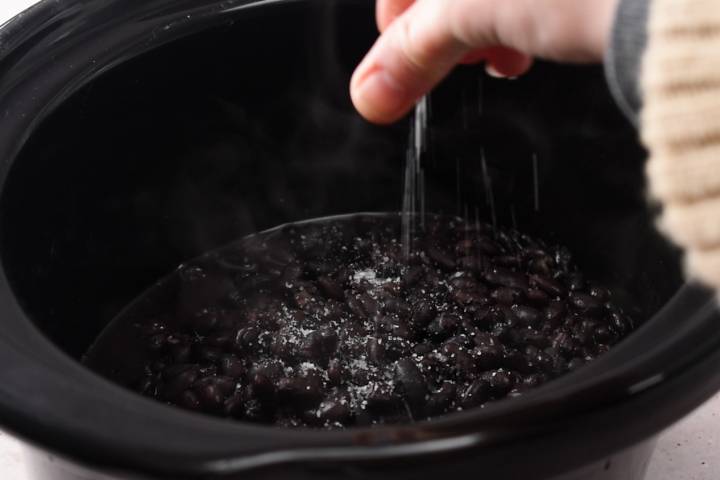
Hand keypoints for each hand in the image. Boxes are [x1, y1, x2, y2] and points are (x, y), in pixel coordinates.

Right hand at [351, 0, 620, 123]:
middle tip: (464, 61)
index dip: (394, 25)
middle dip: (450, 29)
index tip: (399, 66)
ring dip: (489, 27)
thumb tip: (368, 95)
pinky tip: (538, 41)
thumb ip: (414, 52)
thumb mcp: (474, 11)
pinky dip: (525, 18)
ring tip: (507, 58)